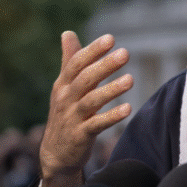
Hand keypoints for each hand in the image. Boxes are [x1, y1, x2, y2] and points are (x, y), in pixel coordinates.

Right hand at [39, 32, 133, 186]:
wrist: (56, 153)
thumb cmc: (65, 114)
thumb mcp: (65, 87)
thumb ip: (69, 61)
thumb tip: (67, 32)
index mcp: (63, 84)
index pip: (76, 63)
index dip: (92, 51)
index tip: (110, 39)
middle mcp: (66, 99)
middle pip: (85, 79)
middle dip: (104, 65)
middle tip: (125, 53)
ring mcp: (72, 117)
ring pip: (92, 101)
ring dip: (112, 90)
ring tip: (130, 80)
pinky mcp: (80, 135)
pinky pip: (97, 124)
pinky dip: (112, 116)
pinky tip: (128, 108)